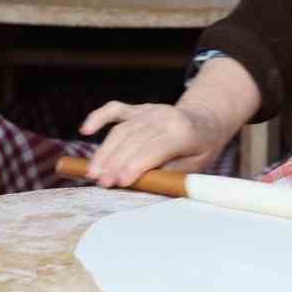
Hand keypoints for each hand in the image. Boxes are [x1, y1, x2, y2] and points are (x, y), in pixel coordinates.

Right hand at [78, 55, 261, 186]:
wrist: (206, 120)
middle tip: (101, 183)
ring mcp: (150, 110)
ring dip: (105, 151)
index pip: (154, 149)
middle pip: (133, 139)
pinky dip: (99, 117)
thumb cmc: (201, 148)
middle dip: (116, 162)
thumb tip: (144, 181)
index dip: (135, 165)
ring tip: (93, 172)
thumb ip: (171, 171)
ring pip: (121, 129)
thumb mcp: (196, 165)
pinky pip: (115, 110)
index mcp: (183, 132)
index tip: (119, 182)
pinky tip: (85, 130)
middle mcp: (164, 116)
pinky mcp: (139, 108)